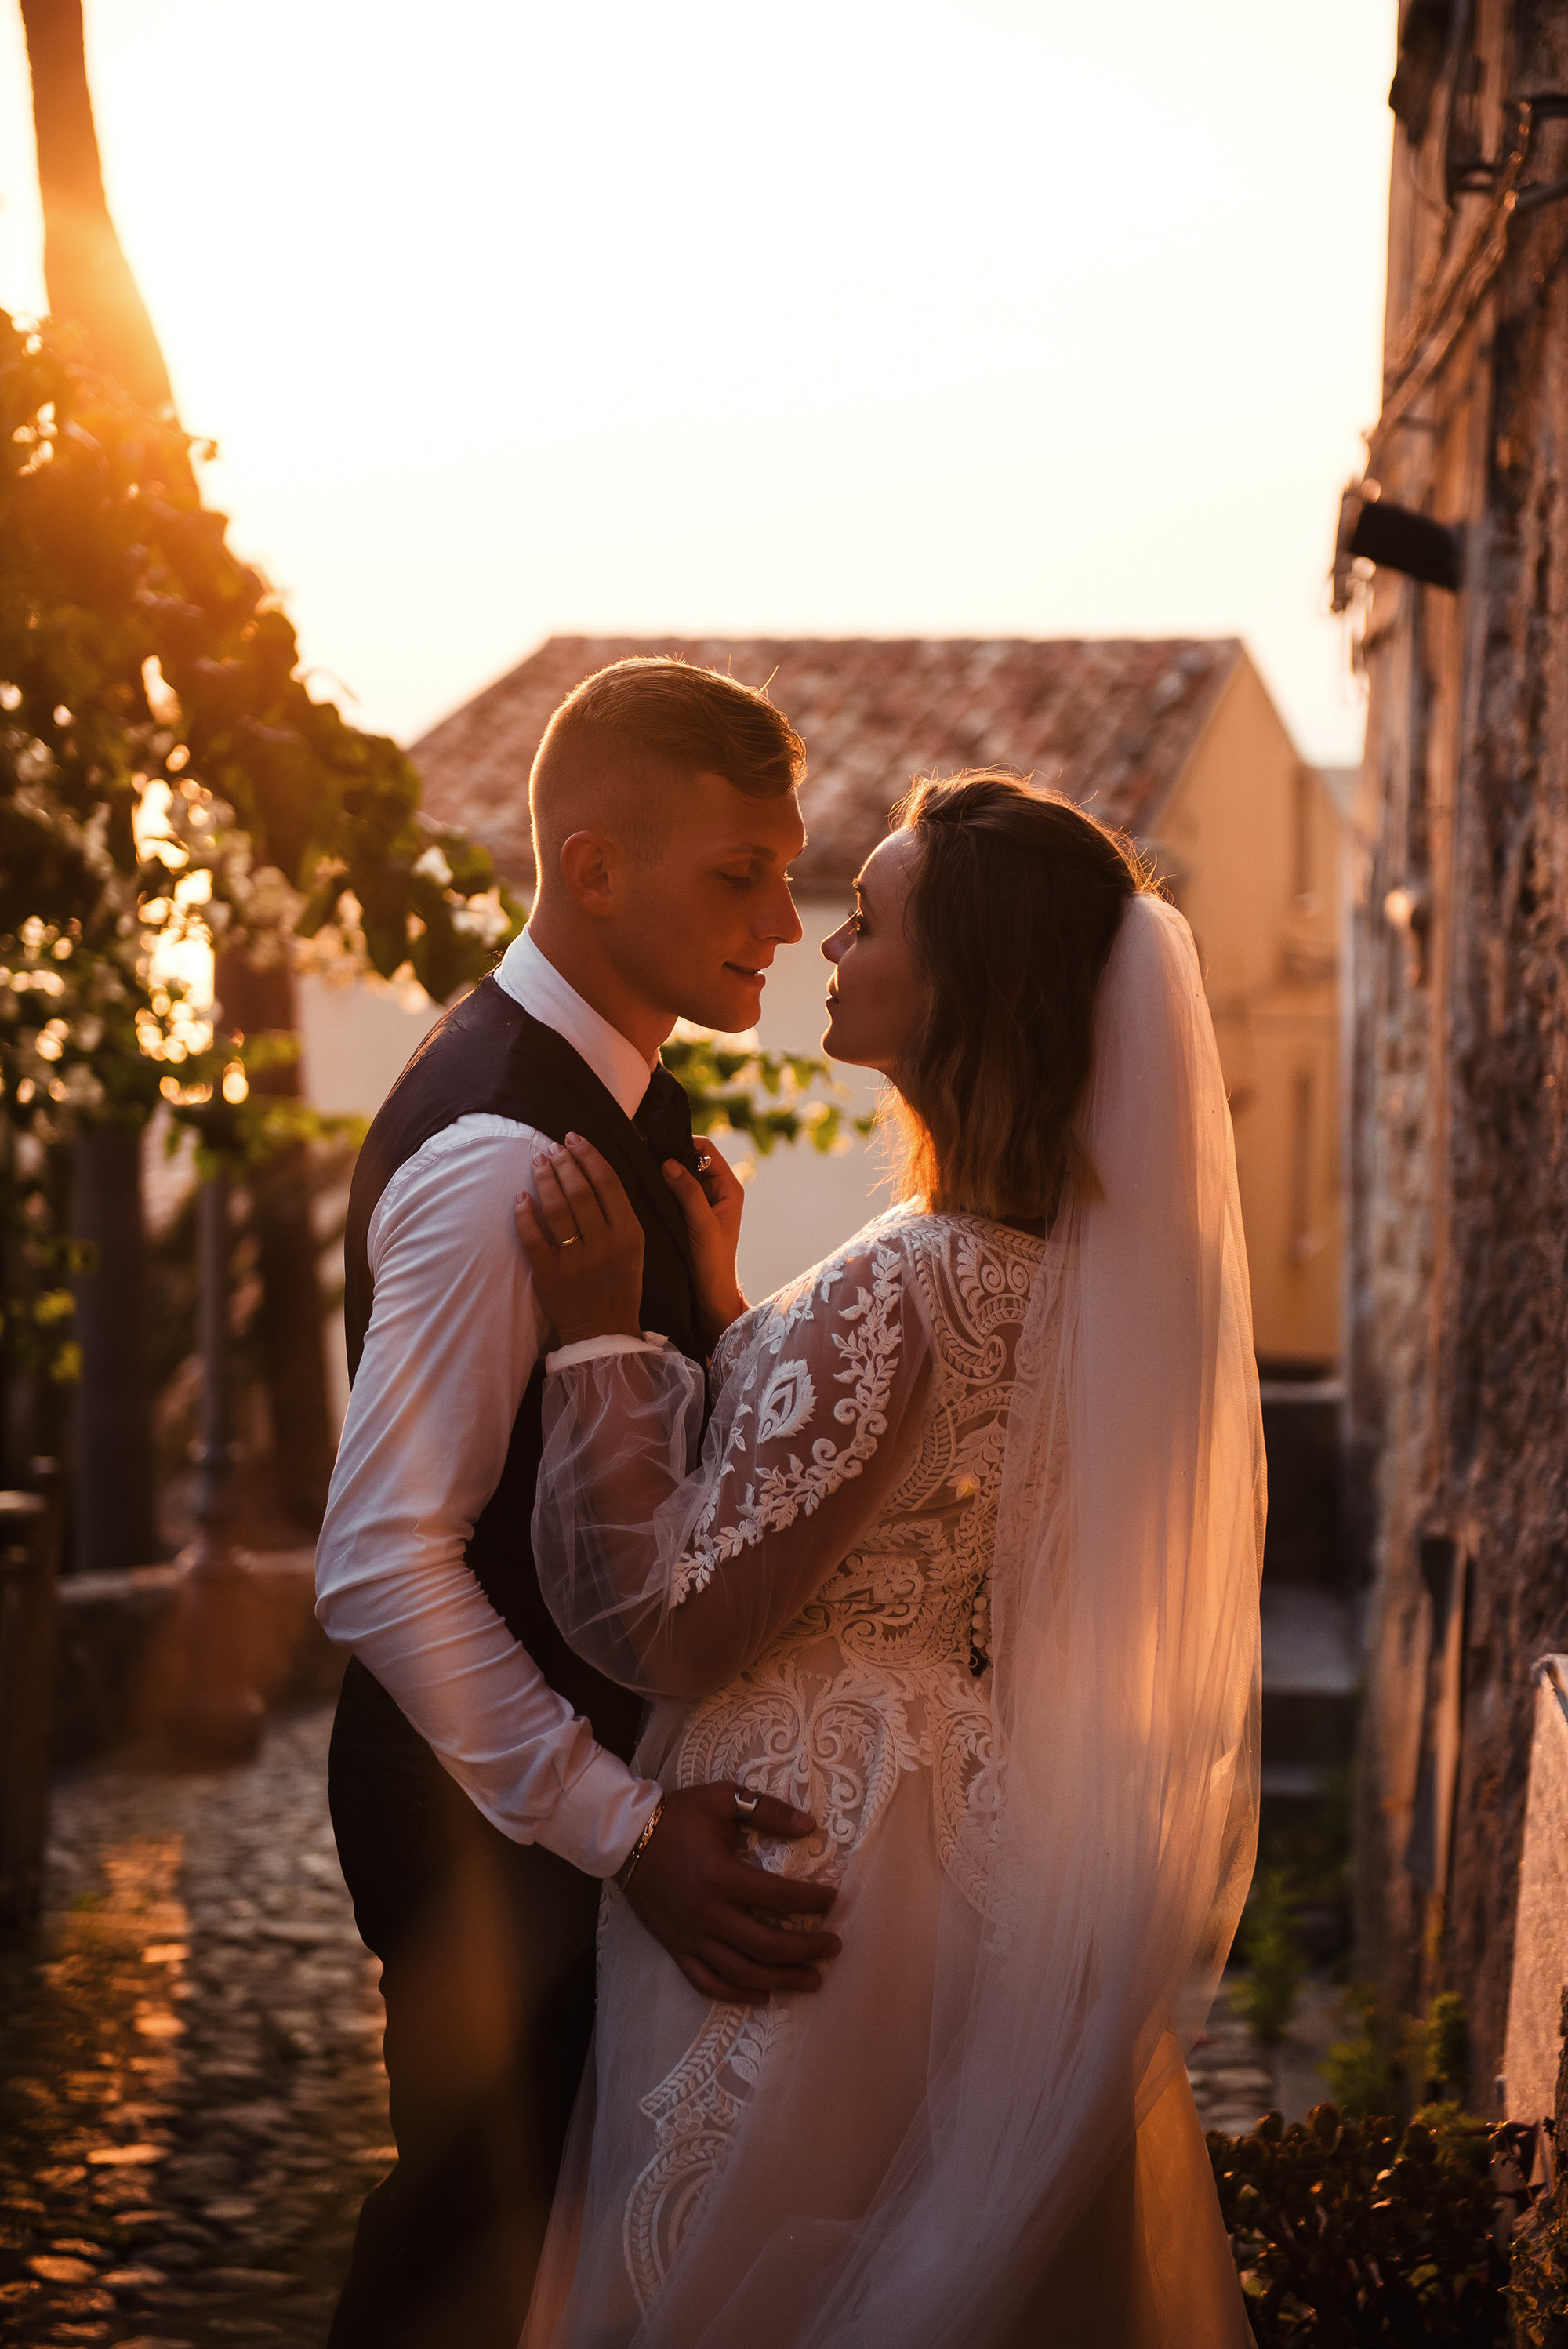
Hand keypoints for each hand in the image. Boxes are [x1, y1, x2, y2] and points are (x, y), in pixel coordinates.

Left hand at [514, 1133, 643, 1345]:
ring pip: (557, 1209)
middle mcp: (605, 1245)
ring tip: (538, 1161)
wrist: (604, 1333)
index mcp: (629, 1234)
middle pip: (580, 1190)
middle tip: (552, 1147)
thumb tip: (594, 1172)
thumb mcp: (634, 1248)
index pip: (608, 1182)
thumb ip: (619, 1214)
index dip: (588, 1155)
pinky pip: (533, 1240)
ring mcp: (577, 1262)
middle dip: (564, 1162)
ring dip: (545, 1179)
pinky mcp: (551, 1278)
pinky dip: (525, 1215)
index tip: (574, 1138)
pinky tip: (520, 1197)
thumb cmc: (619, 1286)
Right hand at [625, 1782, 839, 2002]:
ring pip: (742, 1973)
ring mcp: (691, 1937)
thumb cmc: (677, 1816)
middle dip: (807, 1949)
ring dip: (781, 1980)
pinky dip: (736, 1995)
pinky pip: (707, 1982)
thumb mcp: (722, 1798)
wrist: (625, 1837)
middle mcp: (708, 1913)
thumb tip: (808, 1826)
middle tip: (834, 1947)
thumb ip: (766, 1810)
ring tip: (812, 1980)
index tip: (835, 1900)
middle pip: (767, 1945)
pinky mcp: (676, 1948)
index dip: (813, 1901)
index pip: (779, 1897)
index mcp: (721, 1876)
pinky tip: (762, 1996)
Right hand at [661, 1149, 747, 1350]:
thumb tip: (668, 1162)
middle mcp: (717, 1189)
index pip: (705, 1149)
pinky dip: (661, 1186)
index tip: (657, 1147)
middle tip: (642, 1157)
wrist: (710, 1293)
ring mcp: (702, 1200)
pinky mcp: (688, 1212)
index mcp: (730, 1187)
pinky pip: (674, 1190)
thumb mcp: (701, 1225)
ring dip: (663, 1172)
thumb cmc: (713, 1262)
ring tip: (640, 1171)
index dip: (683, 1143)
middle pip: (691, 1158)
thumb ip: (688, 1192)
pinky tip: (644, 1188)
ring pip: (680, 1173)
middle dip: (670, 1156)